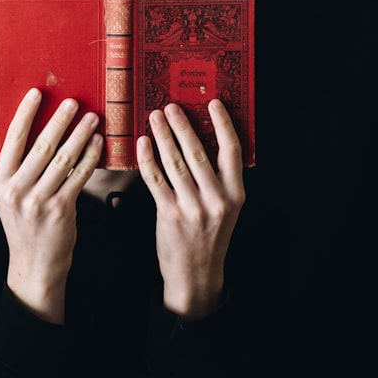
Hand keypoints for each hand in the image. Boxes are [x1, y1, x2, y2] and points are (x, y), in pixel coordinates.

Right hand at [0, 88, 103, 322]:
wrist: (35, 264)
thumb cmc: (26, 223)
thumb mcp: (11, 196)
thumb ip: (19, 168)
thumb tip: (38, 127)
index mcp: (0, 182)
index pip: (12, 139)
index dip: (26, 114)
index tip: (38, 92)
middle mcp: (16, 190)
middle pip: (41, 145)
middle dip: (60, 120)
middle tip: (74, 102)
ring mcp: (38, 201)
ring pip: (63, 159)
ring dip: (80, 135)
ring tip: (93, 118)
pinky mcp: (61, 210)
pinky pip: (79, 176)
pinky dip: (90, 157)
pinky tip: (99, 143)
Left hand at [137, 99, 244, 320]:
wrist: (196, 275)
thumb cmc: (209, 236)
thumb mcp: (226, 208)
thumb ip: (219, 179)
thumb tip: (203, 139)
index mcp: (235, 194)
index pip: (233, 151)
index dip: (223, 124)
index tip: (213, 103)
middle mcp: (217, 199)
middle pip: (198, 153)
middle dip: (182, 126)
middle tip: (170, 106)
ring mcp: (193, 208)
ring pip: (175, 163)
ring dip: (163, 136)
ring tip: (154, 117)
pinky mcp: (170, 215)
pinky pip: (156, 181)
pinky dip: (148, 160)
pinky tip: (142, 144)